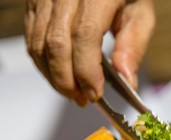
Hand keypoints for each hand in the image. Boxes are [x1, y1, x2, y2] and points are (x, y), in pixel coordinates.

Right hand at [25, 0, 154, 104]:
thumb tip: (127, 80)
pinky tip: (60, 75)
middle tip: (83, 99)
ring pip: (38, 44)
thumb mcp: (140, 11)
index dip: (87, 70)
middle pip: (56, 44)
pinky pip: (31, 38)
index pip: (84, 35)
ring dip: (53, 76)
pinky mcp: (33, 1)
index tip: (95, 93)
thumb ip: (133, 46)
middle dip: (68, 80)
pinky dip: (43, 64)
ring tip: (73, 91)